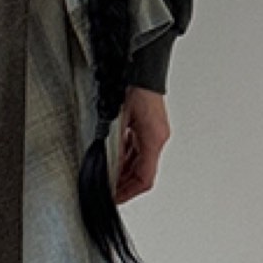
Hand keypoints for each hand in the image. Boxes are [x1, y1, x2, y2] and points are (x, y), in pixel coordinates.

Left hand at [115, 85, 169, 199]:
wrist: (139, 64)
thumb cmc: (131, 85)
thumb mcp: (117, 120)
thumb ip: (113, 147)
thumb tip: (105, 168)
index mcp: (153, 139)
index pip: (144, 179)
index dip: (128, 192)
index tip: (114, 198)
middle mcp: (157, 137)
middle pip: (143, 172)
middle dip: (124, 183)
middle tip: (107, 189)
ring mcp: (155, 131)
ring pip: (140, 160)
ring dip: (124, 169)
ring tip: (106, 174)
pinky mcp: (149, 124)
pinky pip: (138, 147)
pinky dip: (125, 155)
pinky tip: (112, 155)